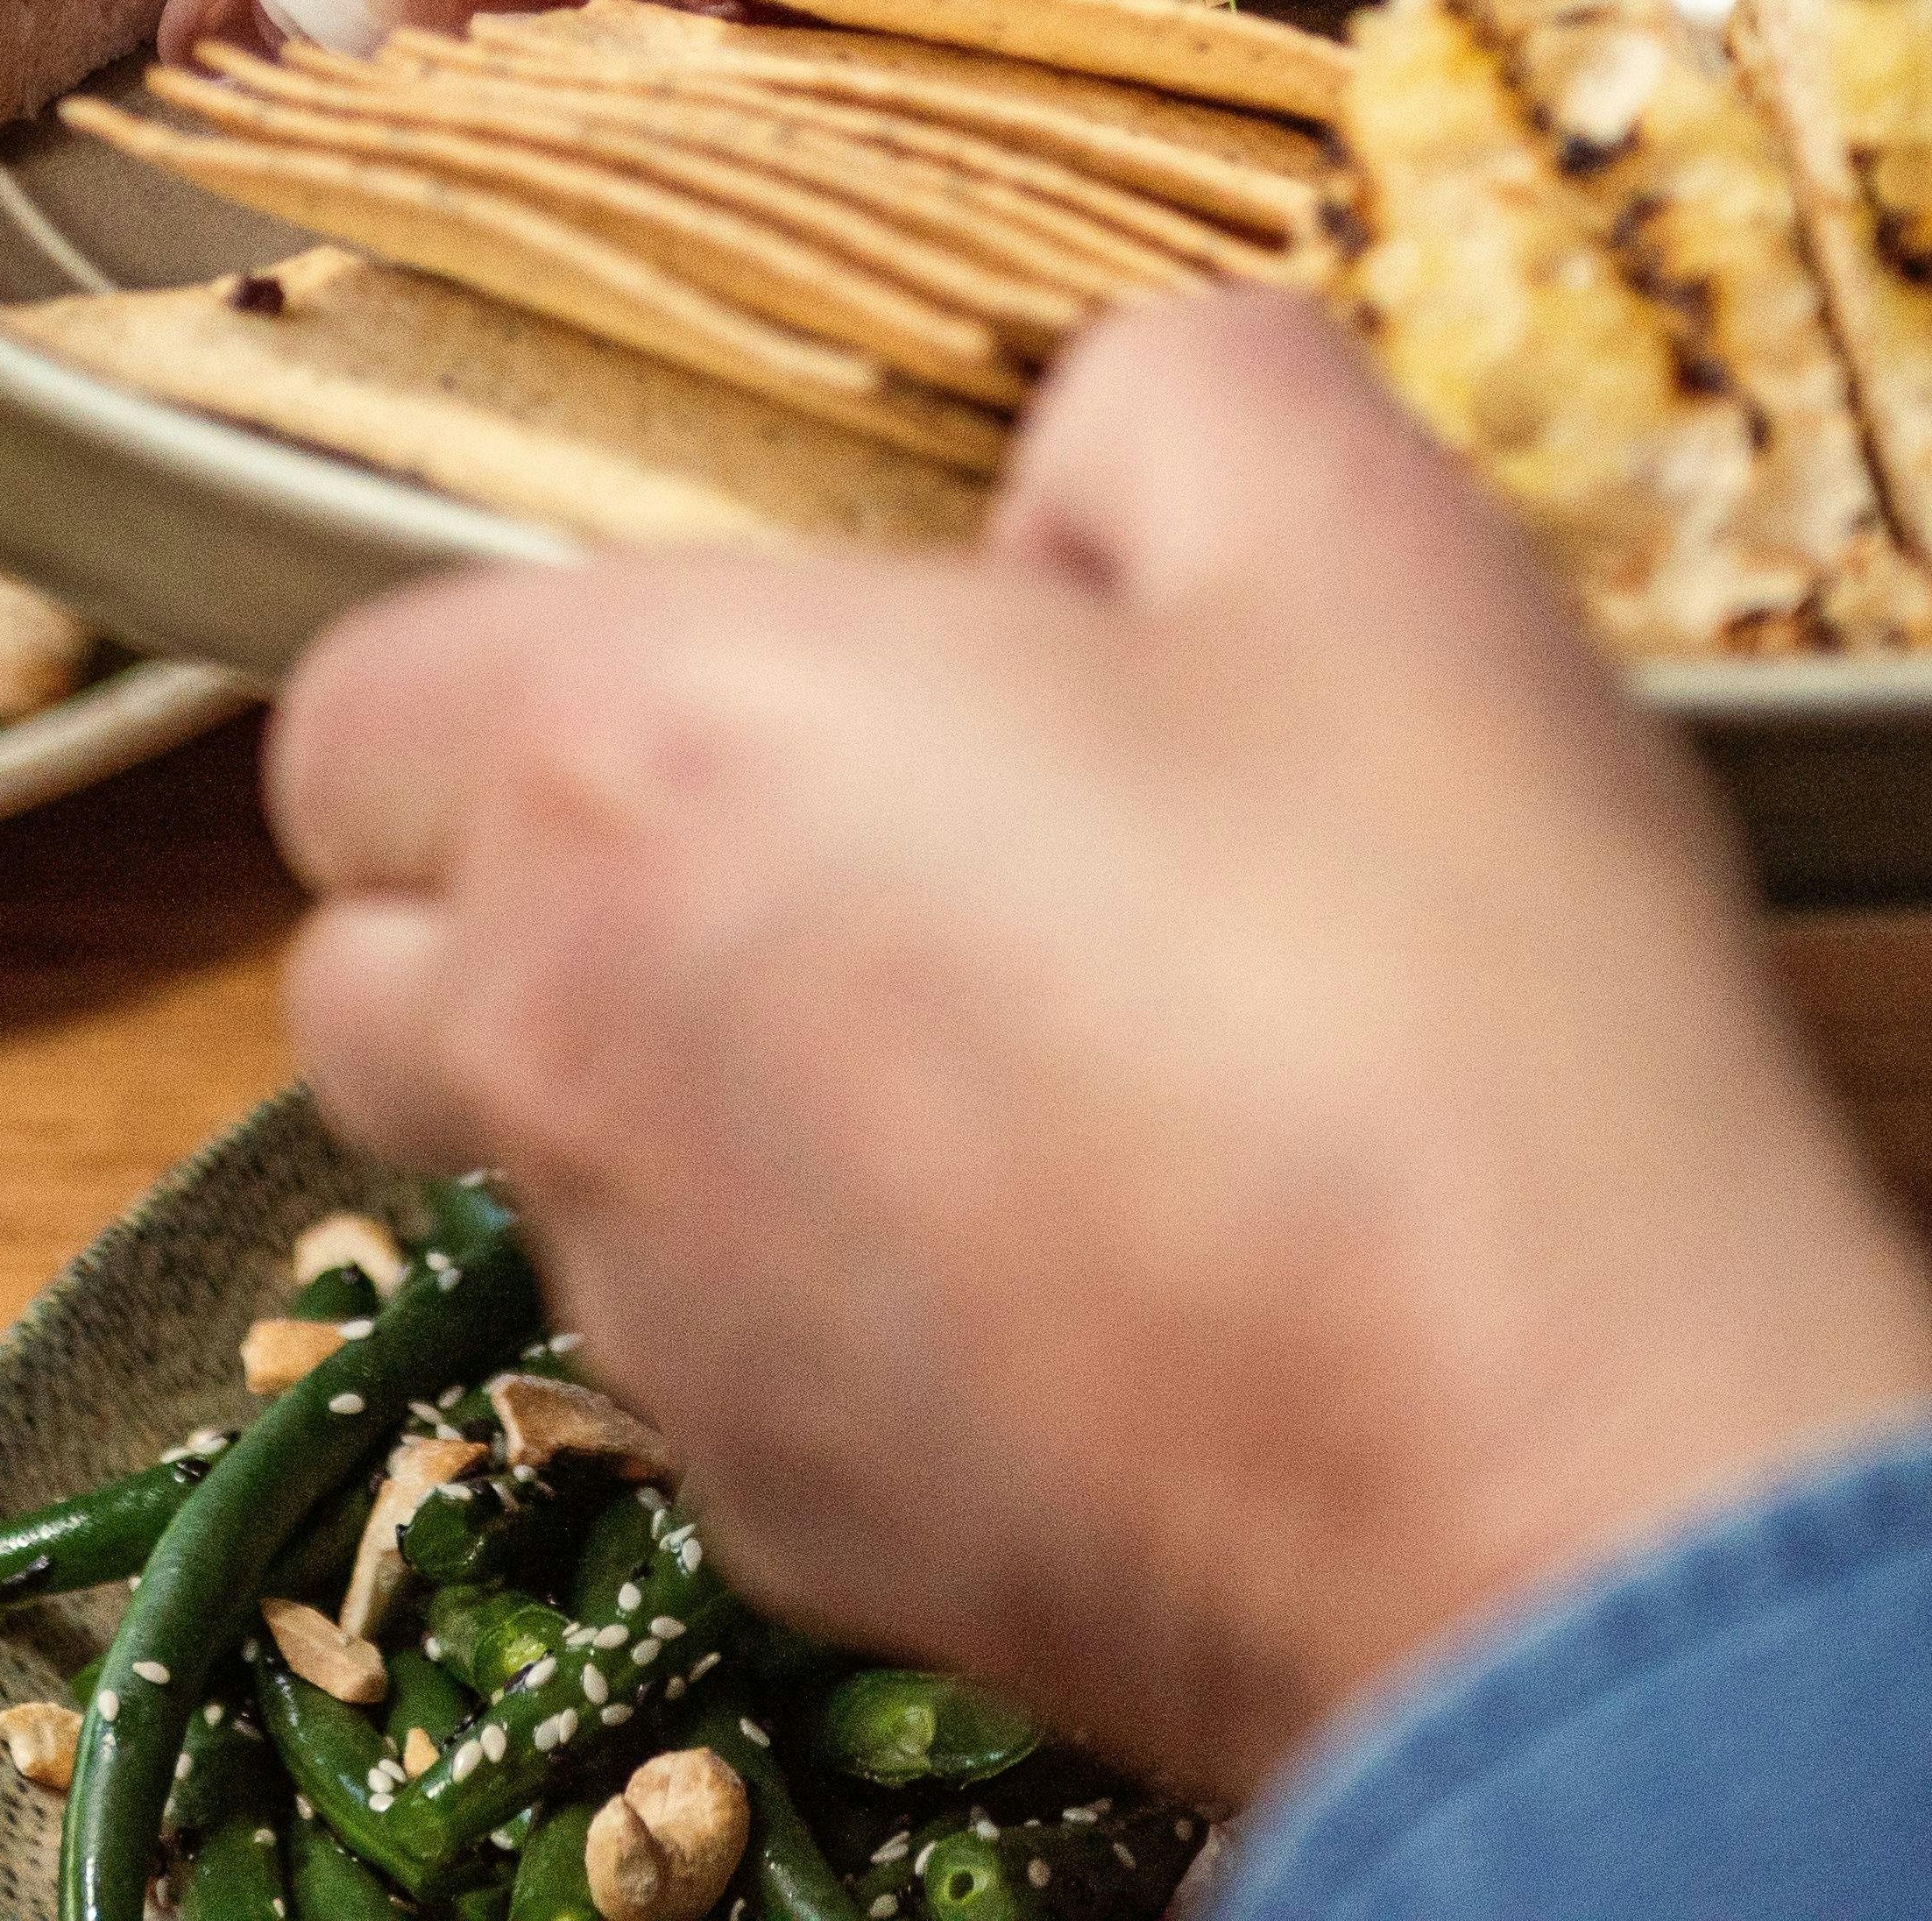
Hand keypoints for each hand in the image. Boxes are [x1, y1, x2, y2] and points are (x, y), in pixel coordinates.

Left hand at [268, 288, 1931, 1798]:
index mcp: (641, 758)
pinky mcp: (796, 1528)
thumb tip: (1088, 467)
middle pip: (384, 963)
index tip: (740, 659)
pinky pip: (729, 1365)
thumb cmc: (1445, 990)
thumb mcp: (1351, 526)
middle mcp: (576, 1050)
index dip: (518, 667)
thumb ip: (1153, 403)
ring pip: (556, 1176)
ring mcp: (667, 1318)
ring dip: (697, 1096)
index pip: (353, 707)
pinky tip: (1099, 1246)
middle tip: (821, 839)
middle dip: (531, 897)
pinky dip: (844, 1299)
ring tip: (1011, 1045)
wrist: (1578, 1456)